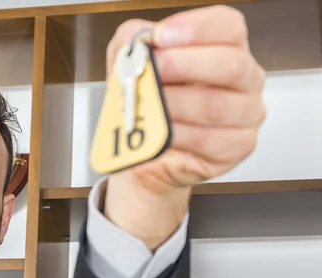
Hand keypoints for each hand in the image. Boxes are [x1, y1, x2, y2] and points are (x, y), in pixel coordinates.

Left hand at [102, 5, 265, 249]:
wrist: (145, 155)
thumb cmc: (142, 110)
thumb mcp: (127, 71)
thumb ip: (130, 48)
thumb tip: (136, 42)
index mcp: (221, 51)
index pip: (226, 27)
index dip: (195, 31)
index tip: (160, 41)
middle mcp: (242, 81)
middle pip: (230, 66)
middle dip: (183, 71)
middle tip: (151, 76)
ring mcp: (244, 118)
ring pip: (221, 108)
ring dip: (178, 111)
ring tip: (151, 114)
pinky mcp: (236, 152)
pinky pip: (213, 145)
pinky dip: (181, 142)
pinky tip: (165, 140)